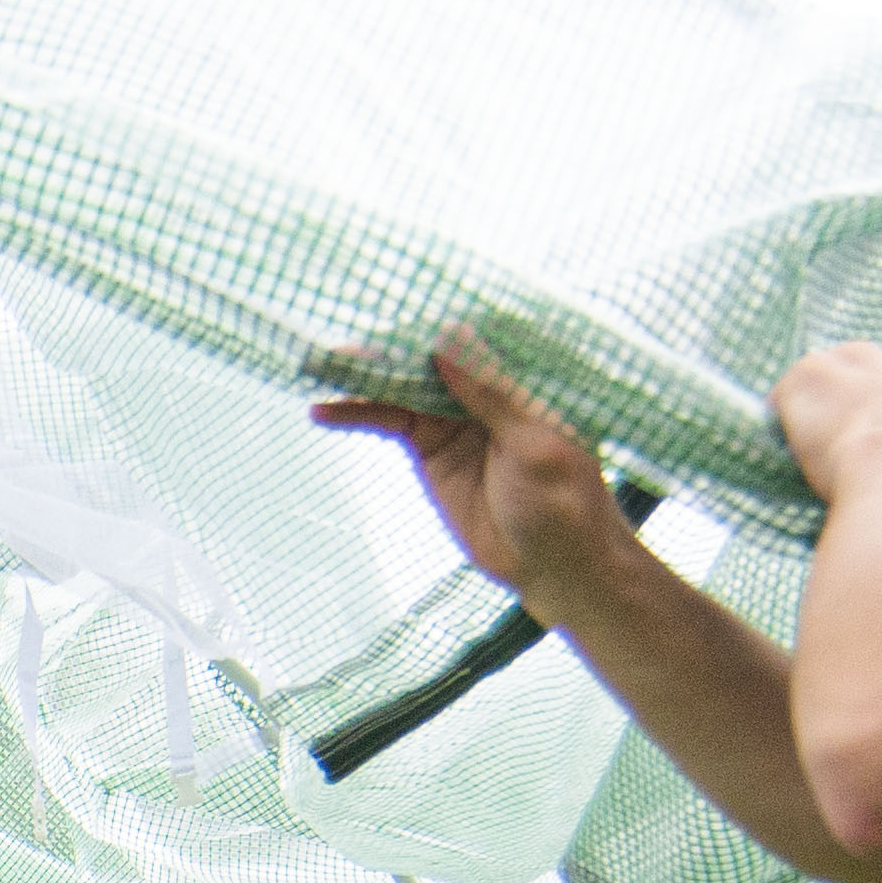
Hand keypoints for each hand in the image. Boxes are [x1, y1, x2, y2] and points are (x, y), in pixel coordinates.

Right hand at [313, 331, 660, 612]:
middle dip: (386, 349)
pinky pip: (389, 422)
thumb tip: (449, 339)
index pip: (470, 339)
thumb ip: (491, 393)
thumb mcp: (534, 443)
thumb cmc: (563, 502)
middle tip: (338, 343)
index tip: (393, 316)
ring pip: (402, 387)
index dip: (430, 325)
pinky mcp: (430, 450)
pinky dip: (357, 414)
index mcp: (519, 379)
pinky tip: (324, 411)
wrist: (553, 566)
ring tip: (317, 367)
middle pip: (428, 357)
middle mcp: (483, 391)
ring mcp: (454, 420)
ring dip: (361, 377)